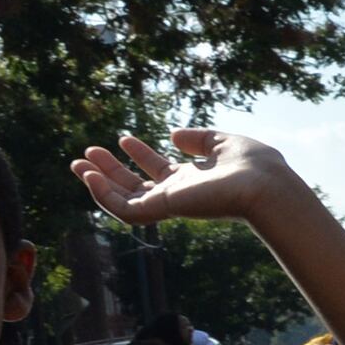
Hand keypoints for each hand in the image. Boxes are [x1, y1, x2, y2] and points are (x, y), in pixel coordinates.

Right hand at [72, 128, 306, 230]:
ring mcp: (170, 204)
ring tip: (79, 163)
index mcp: (195, 180)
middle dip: (112, 170)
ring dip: (100, 182)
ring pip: (125, 199)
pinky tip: (89, 176)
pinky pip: (125, 209)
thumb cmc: (255, 166)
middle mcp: (180, 194)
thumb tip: (171, 134)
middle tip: (88, 153)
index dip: (140, 155)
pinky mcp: (164, 209)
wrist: (266, 187)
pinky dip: (104, 195)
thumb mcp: (224, 143)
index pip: (160, 171)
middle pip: (137, 186)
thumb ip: (198, 139)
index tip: (124, 139)